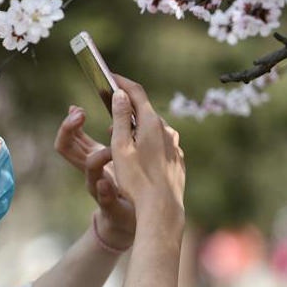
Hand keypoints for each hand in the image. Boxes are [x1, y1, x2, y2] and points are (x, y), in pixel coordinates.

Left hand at [55, 105, 134, 248]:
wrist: (118, 220)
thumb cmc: (123, 218)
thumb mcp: (120, 212)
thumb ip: (109, 199)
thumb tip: (102, 185)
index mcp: (96, 182)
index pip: (90, 164)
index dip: (101, 154)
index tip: (116, 149)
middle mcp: (87, 170)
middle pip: (66, 148)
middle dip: (69, 129)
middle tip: (80, 113)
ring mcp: (87, 160)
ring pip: (70, 140)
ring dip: (71, 123)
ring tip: (77, 109)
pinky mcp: (92, 154)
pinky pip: (78, 137)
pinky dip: (76, 123)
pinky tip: (77, 108)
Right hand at [105, 76, 185, 222]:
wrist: (161, 210)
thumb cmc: (137, 180)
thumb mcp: (120, 147)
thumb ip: (120, 118)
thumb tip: (120, 95)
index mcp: (151, 123)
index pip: (135, 93)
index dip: (121, 82)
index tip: (109, 77)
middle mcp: (166, 130)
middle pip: (144, 111)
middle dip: (127, 109)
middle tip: (110, 111)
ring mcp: (174, 146)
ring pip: (153, 130)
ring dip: (137, 129)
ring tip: (121, 140)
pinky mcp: (177, 161)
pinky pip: (161, 145)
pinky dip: (148, 144)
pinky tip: (139, 158)